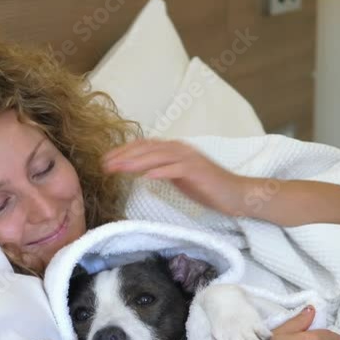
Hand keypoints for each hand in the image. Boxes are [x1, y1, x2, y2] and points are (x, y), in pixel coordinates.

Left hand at [103, 139, 247, 215]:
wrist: (234, 193)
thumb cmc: (206, 186)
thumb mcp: (178, 176)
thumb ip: (161, 169)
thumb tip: (141, 170)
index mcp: (174, 149)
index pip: (144, 146)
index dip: (123, 151)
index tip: (106, 160)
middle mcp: (179, 149)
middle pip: (147, 149)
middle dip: (124, 156)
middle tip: (105, 165)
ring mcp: (188, 158)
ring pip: (157, 156)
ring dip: (136, 162)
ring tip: (119, 168)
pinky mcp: (196, 171)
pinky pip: (175, 169)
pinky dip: (161, 171)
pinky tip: (146, 177)